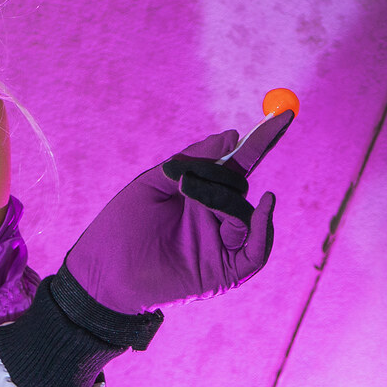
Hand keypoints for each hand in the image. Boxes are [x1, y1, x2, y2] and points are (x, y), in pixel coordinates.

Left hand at [64, 111, 290, 314]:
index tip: (284, 115)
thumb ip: (190, 161)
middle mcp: (215, 217)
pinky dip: (263, 228)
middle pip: (239, 187)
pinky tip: (261, 207)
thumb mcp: (151, 185)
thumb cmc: (119, 228)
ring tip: (189, 198)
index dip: (261, 141)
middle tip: (186, 179)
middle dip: (220, 177)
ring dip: (224, 201)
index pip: (238, 165)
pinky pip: (258, 251)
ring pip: (245, 215)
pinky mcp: (226, 271)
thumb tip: (231, 136)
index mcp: (198, 195)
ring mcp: (222, 244)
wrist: (102, 272)